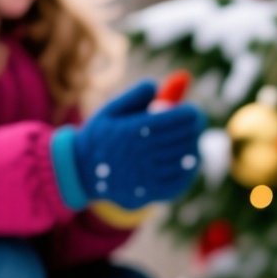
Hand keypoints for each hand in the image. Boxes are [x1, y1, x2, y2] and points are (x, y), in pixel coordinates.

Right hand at [52, 80, 205, 210]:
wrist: (81, 172)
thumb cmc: (100, 136)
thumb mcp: (110, 111)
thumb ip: (134, 96)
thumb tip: (157, 85)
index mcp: (133, 130)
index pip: (177, 119)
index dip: (192, 114)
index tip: (194, 111)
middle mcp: (142, 154)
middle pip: (185, 138)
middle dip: (194, 129)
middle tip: (195, 124)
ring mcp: (147, 175)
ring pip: (186, 160)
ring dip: (192, 148)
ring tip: (189, 142)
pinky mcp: (151, 192)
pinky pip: (180, 180)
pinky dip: (186, 170)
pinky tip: (185, 162)